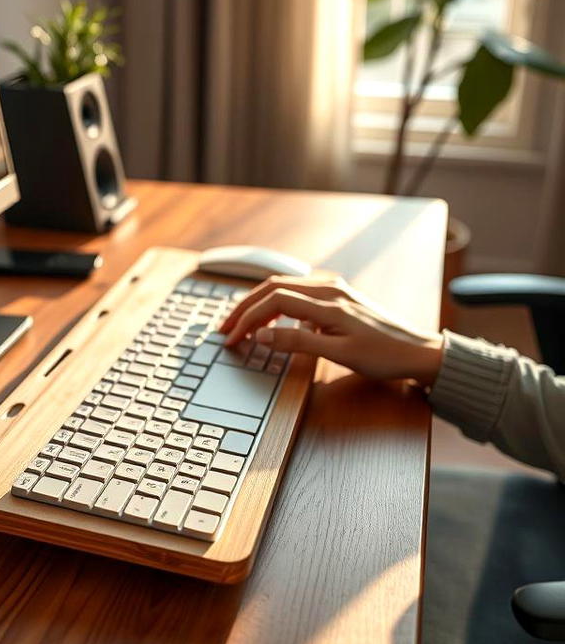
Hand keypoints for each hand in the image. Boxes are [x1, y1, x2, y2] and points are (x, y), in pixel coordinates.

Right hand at [219, 274, 443, 384]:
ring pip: (283, 288)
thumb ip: (297, 342)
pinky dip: (276, 304)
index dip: (247, 319)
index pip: (273, 301)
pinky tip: (271, 321)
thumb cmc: (384, 356)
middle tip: (224, 329)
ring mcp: (334, 290)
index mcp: (327, 301)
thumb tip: (261, 334)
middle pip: (272, 288)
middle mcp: (328, 288)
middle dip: (244, 308)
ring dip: (258, 304)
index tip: (231, 338)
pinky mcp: (338, 298)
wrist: (418, 352)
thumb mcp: (339, 354)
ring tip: (240, 324)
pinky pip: (297, 294)